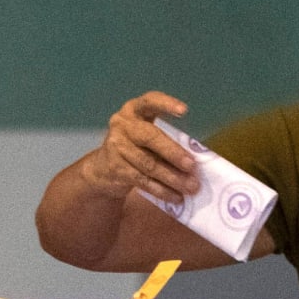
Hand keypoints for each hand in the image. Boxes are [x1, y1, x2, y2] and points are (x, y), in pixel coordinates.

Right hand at [81, 92, 200, 203]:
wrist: (102, 169)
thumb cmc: (135, 148)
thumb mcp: (145, 135)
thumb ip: (165, 139)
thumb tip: (196, 158)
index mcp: (134, 110)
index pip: (149, 101)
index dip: (166, 104)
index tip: (184, 111)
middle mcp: (123, 125)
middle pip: (150, 138)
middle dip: (173, 153)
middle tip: (192, 166)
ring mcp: (116, 147)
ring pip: (148, 164)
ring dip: (172, 178)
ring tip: (191, 187)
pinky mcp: (116, 169)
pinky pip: (143, 181)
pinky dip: (162, 190)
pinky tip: (176, 197)